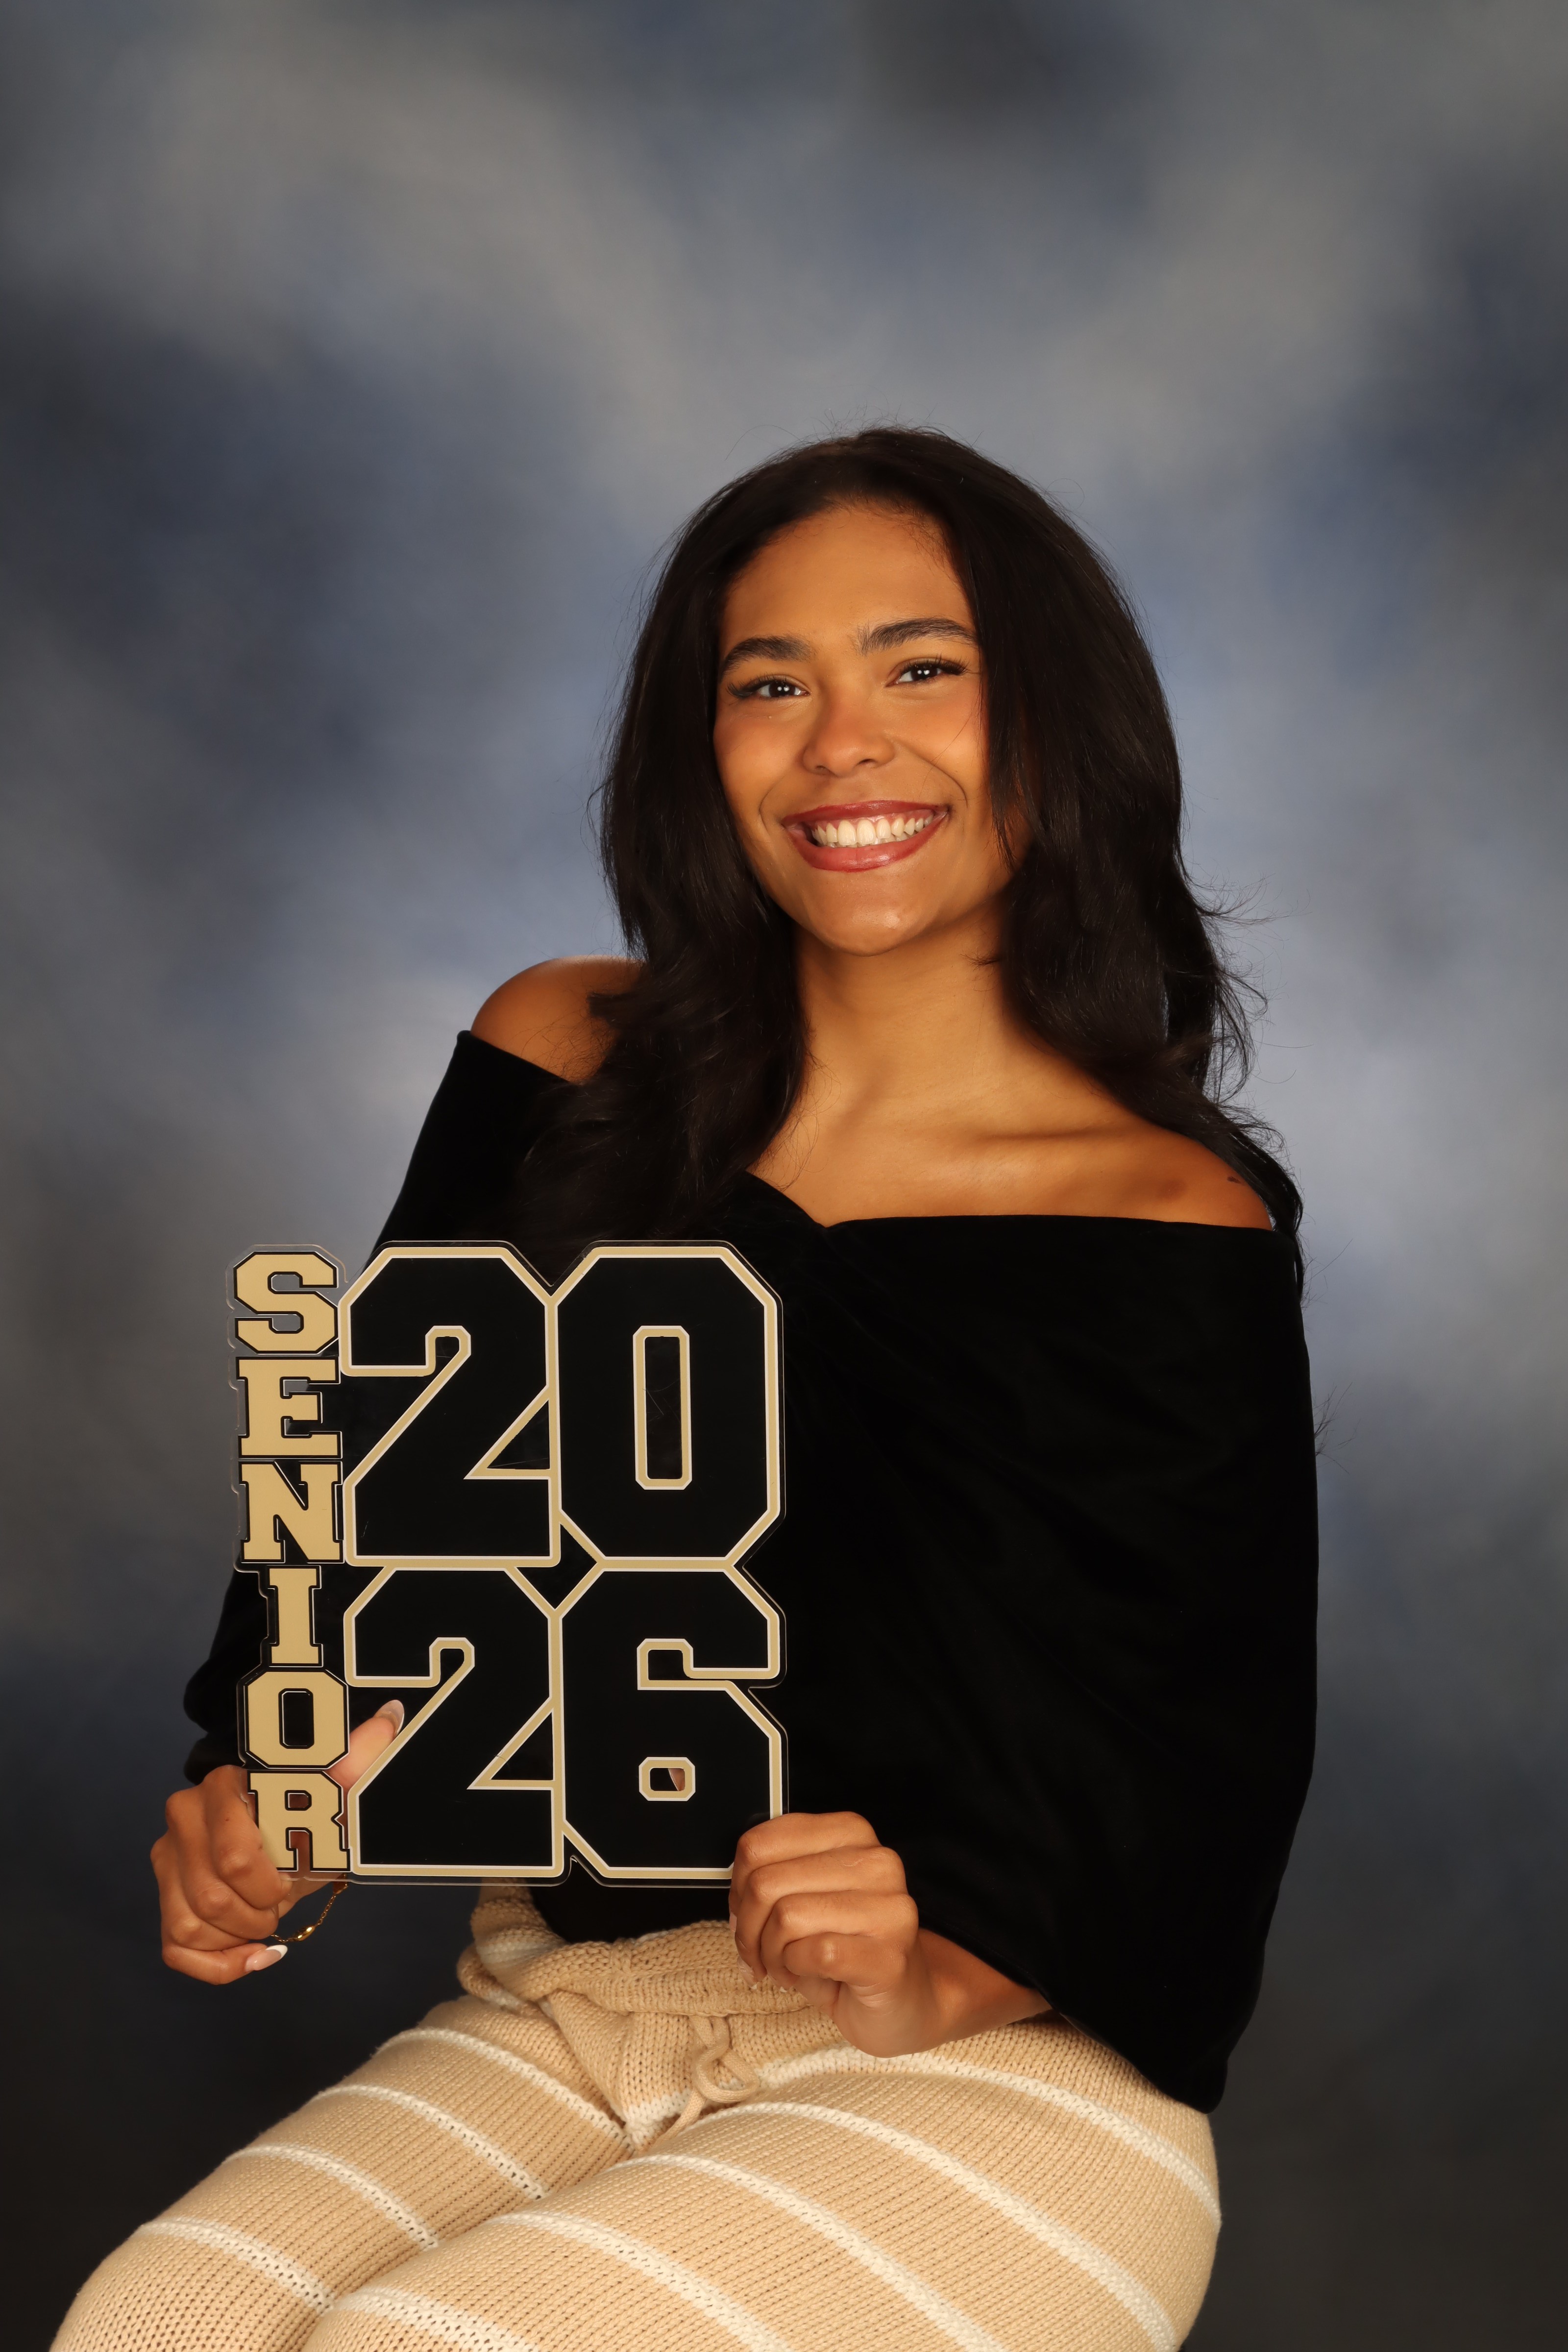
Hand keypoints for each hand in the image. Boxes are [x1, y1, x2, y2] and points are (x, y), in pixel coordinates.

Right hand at [152, 1704, 400, 1984]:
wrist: (285, 1830)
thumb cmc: (310, 1815)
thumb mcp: (335, 1796)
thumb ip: (355, 1763)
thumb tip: (388, 1719)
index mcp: (222, 1787)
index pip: (235, 1861)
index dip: (273, 1884)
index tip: (297, 1873)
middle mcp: (184, 1817)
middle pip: (212, 1899)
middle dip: (257, 1912)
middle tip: (282, 1900)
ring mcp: (167, 1858)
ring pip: (190, 1925)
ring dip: (238, 1934)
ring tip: (264, 1916)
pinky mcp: (164, 1896)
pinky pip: (176, 1948)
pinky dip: (217, 1964)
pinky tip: (250, 1956)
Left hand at [728, 1811, 1048, 2056]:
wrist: (904, 2003)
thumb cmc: (846, 1950)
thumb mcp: (804, 1899)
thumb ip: (771, 1878)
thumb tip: (734, 1891)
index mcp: (851, 1834)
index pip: (759, 1844)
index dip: (737, 1888)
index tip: (744, 1916)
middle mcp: (877, 1862)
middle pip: (767, 1882)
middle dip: (747, 1928)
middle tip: (757, 1953)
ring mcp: (890, 1909)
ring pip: (787, 1917)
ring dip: (770, 1954)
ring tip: (785, 1967)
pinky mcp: (890, 1957)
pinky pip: (815, 1953)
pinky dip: (794, 1970)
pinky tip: (805, 1977)